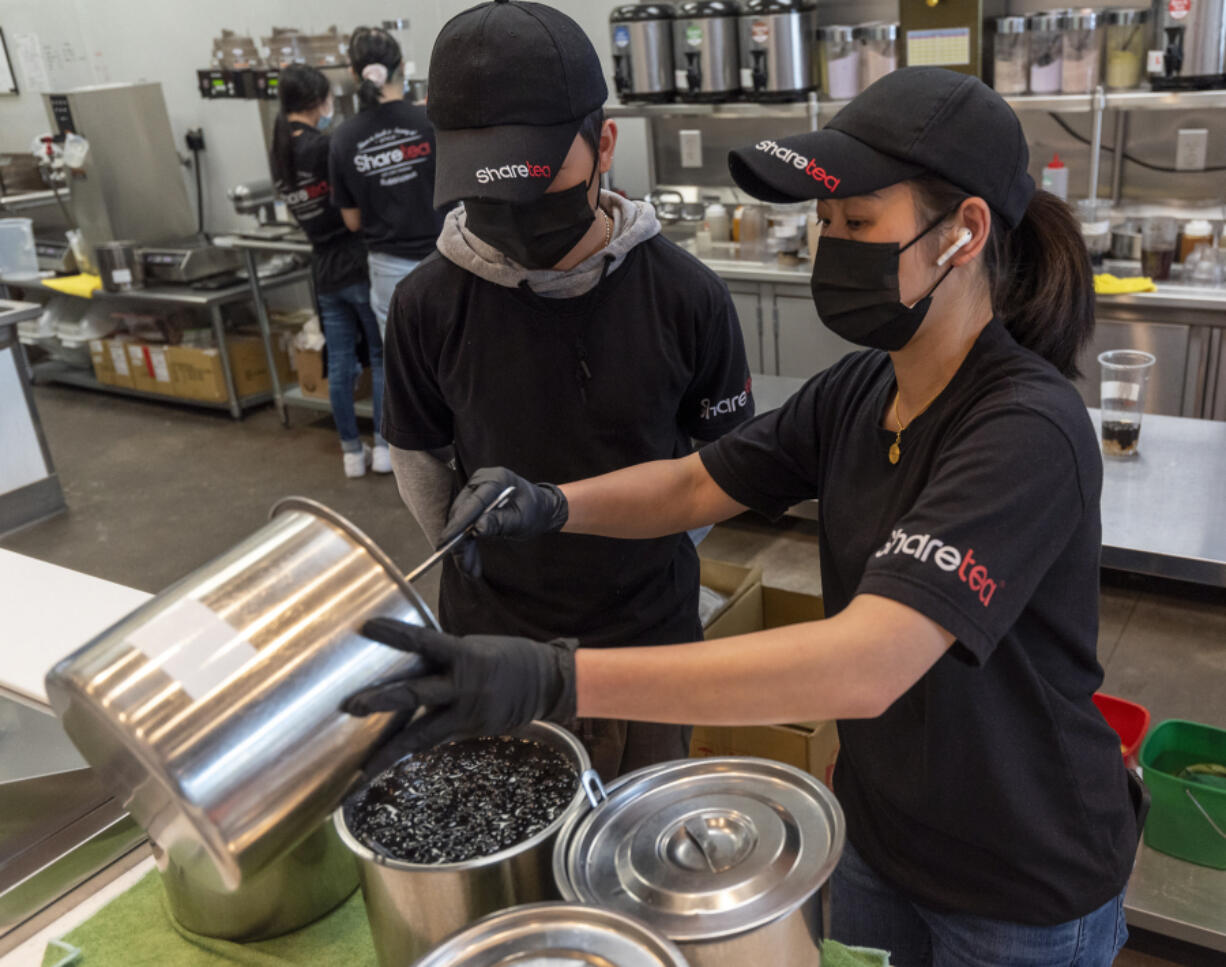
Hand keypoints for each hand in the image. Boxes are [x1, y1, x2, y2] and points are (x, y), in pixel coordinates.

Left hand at [342, 617, 576, 776]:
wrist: (548, 683)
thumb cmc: (510, 657)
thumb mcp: (477, 646)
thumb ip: (445, 655)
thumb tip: (409, 656)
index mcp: (466, 655)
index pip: (423, 640)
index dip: (396, 634)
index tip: (368, 627)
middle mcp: (464, 686)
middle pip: (415, 693)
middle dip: (381, 700)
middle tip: (351, 706)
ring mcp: (467, 713)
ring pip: (421, 734)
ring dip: (389, 750)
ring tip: (362, 768)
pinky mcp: (470, 731)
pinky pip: (435, 741)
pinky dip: (412, 751)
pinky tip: (390, 764)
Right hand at [442, 467, 568, 576]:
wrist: (540, 507)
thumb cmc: (534, 511)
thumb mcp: (521, 519)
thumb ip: (500, 522)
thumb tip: (477, 528)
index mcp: (497, 479)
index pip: (473, 502)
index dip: (459, 523)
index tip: (448, 541)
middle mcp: (482, 481)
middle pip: (462, 512)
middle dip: (460, 541)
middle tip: (465, 566)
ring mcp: (475, 490)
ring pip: (460, 521)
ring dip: (463, 546)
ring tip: (470, 569)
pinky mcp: (472, 502)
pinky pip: (464, 524)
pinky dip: (467, 543)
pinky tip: (470, 561)